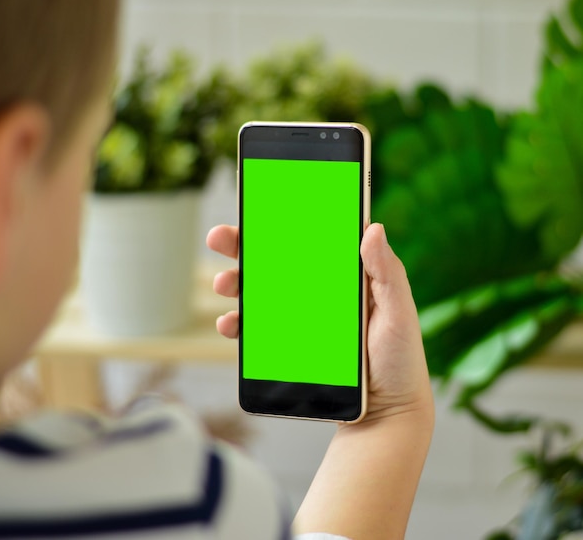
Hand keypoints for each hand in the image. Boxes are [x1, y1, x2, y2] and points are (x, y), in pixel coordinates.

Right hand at [206, 223, 431, 422]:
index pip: (308, 240)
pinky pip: (256, 330)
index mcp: (342, 276)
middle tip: (219, 237)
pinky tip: (229, 324)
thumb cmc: (401, 360)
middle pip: (274, 261)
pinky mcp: (288, 345)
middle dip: (242, 246)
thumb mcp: (399, 313)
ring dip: (234, 283)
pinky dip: (237, 323)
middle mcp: (316, 292)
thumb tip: (373, 227)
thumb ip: (387, 274)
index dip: (281, 222)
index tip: (257, 207)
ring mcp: (300, 318)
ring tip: (223, 284)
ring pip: (259, 292)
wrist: (387, 412)